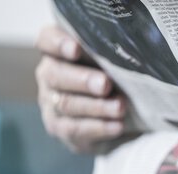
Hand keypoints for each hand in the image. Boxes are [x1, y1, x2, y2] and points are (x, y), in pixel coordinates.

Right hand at [35, 26, 126, 152]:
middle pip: (56, 74)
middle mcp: (48, 74)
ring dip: (96, 106)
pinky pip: (75, 129)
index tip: (76, 48)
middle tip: (105, 84)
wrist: (117, 116)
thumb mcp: (113, 62)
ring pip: (66, 104)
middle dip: (83, 80)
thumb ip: (111, 55)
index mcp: (57, 50)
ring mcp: (50, 102)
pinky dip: (99, 127)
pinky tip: (117, 126)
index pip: (47, 40)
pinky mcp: (59, 127)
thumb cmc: (115, 78)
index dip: (58, 43)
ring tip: (119, 107)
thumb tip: (129, 53)